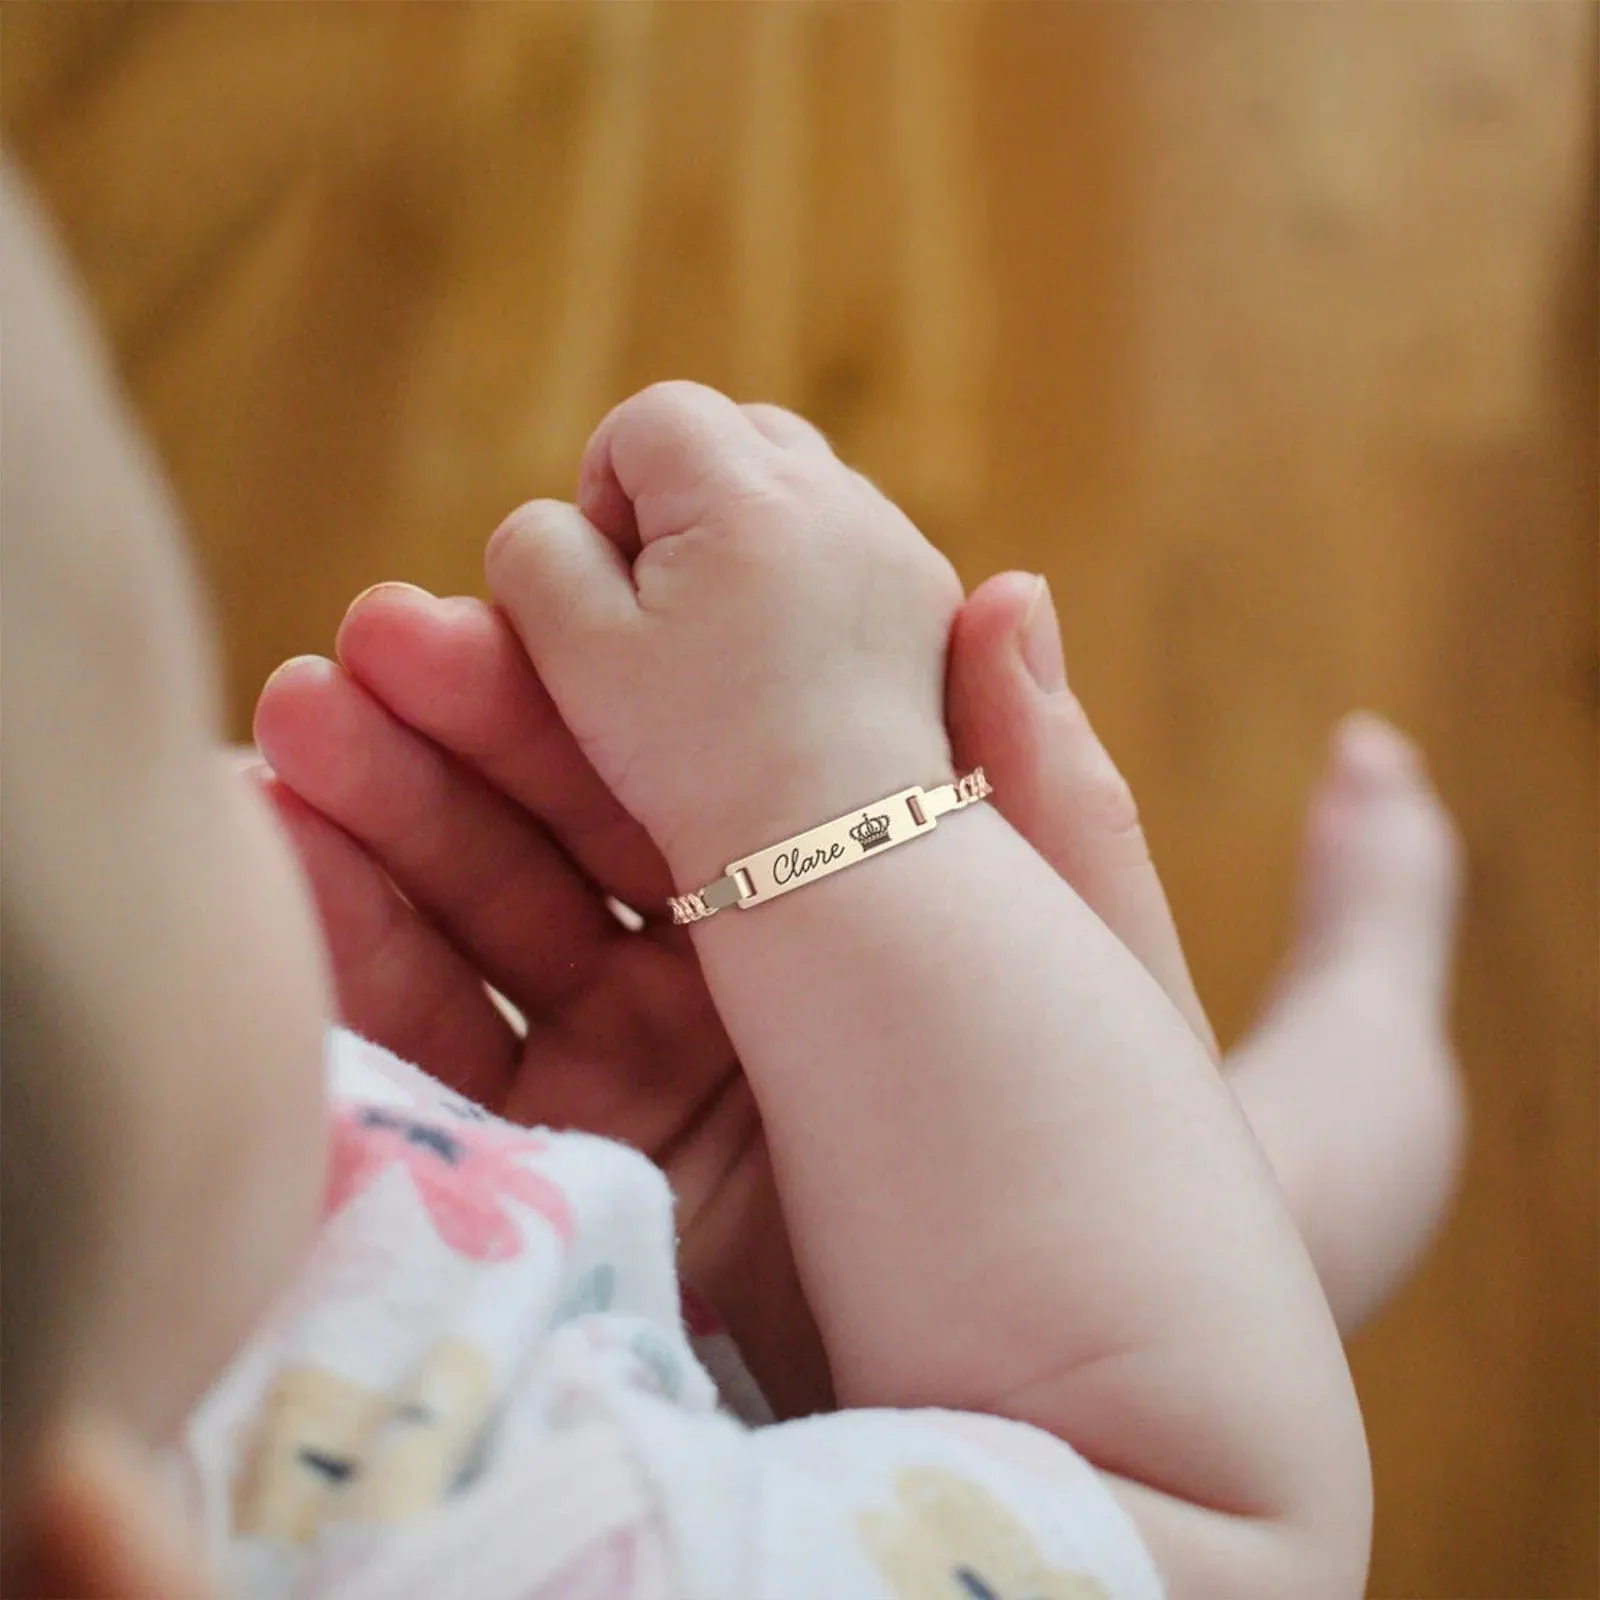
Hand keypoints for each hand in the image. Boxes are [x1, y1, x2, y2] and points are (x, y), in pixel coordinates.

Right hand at [256, 573, 1211, 1422]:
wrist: (1060, 1436)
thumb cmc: (1092, 1182)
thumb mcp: (1078, 963)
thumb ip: (1037, 790)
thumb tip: (1013, 593)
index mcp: (854, 917)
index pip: (694, 772)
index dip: (582, 690)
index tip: (488, 602)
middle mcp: (741, 997)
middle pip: (573, 843)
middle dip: (458, 744)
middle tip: (364, 654)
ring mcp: (644, 1097)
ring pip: (490, 942)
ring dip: (383, 829)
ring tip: (297, 726)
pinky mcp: (567, 1203)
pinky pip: (444, 1077)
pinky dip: (360, 970)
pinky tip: (285, 861)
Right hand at [483, 382, 964, 886]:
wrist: (845, 854)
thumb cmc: (699, 760)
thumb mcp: (579, 652)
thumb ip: (538, 550)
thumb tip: (562, 519)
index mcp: (746, 492)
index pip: (652, 419)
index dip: (605, 491)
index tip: (610, 586)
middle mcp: (841, 498)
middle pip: (738, 435)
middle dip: (681, 500)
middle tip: (661, 607)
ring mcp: (898, 547)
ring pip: (800, 488)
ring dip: (747, 536)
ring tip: (724, 641)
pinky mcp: (928, 601)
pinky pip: (852, 543)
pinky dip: (807, 578)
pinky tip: (786, 667)